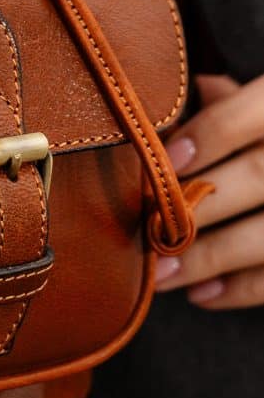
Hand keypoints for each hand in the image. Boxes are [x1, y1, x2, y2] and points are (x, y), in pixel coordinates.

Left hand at [155, 72, 263, 307]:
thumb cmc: (262, 137)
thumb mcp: (254, 111)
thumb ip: (217, 104)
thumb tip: (158, 108)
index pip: (258, 111)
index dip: (212, 133)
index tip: (166, 158)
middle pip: (259, 176)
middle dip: (197, 204)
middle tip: (146, 225)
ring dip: (208, 257)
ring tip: (161, 272)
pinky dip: (239, 289)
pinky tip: (199, 293)